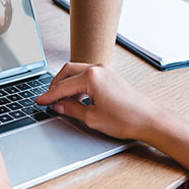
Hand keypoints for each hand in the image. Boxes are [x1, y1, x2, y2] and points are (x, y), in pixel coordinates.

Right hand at [36, 62, 159, 140]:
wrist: (149, 120)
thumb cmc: (126, 119)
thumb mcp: (92, 118)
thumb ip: (71, 109)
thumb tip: (58, 106)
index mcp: (91, 77)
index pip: (62, 86)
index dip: (48, 96)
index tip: (39, 101)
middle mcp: (98, 68)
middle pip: (67, 71)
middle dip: (55, 85)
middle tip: (48, 99)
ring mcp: (105, 70)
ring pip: (77, 72)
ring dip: (66, 84)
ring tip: (61, 100)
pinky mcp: (110, 76)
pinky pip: (88, 75)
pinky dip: (78, 84)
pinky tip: (76, 97)